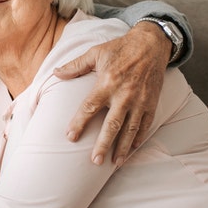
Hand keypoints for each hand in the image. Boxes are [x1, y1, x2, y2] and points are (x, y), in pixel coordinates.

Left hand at [54, 22, 168, 163]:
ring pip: (130, 129)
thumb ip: (75, 65)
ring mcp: (140, 100)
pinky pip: (145, 125)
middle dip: (103, 144)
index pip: (90, 107)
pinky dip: (138, 138)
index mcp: (107, 82)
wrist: (151, 44)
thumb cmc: (120, 48)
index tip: (70, 137)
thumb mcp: (96, 52)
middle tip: (95, 161)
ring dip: (122, 148)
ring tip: (114, 163)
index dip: (79, 123)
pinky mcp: (151, 103)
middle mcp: (124, 94)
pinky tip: (131, 149)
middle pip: (112, 124)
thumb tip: (55, 73)